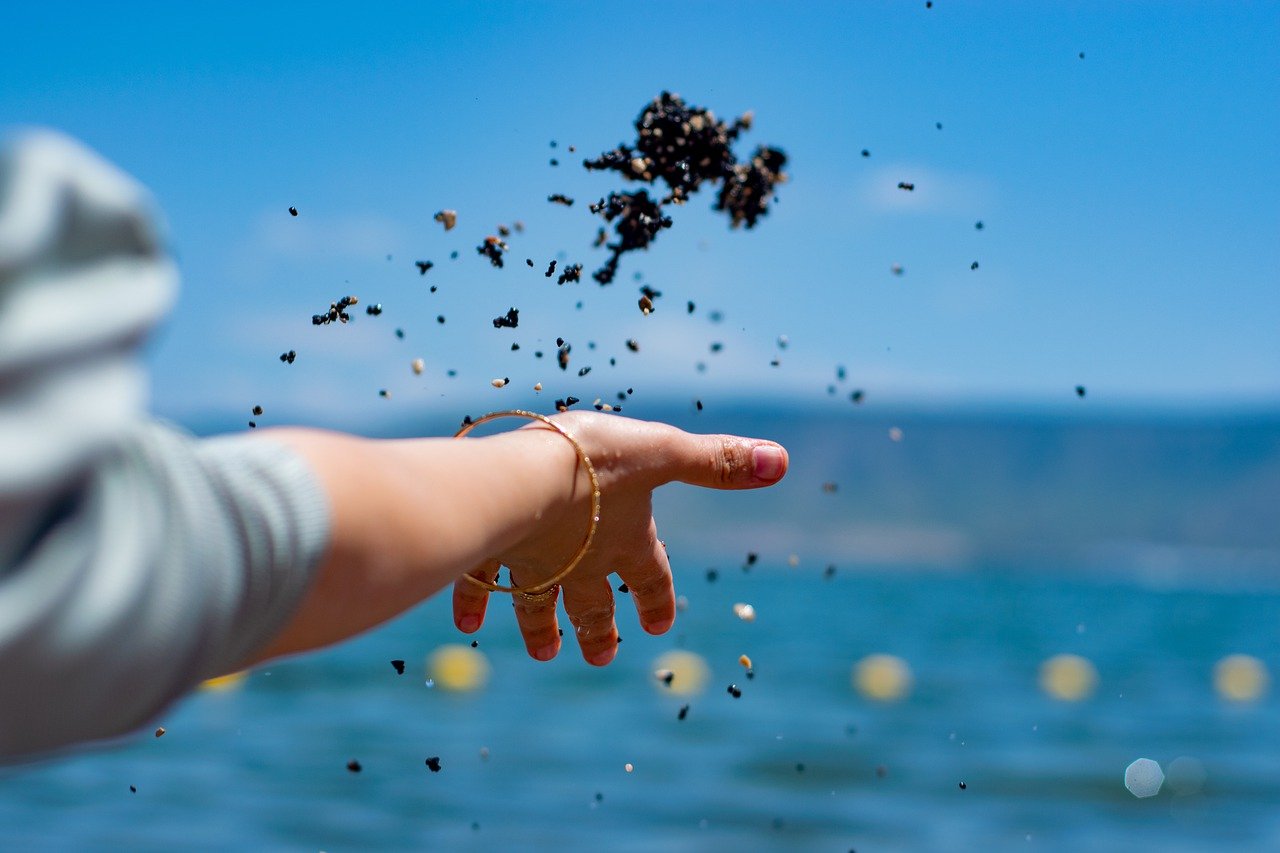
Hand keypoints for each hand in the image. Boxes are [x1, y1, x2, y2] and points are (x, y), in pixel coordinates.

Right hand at [451, 412, 787, 664]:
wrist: (527, 478)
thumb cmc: (599, 461)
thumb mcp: (663, 452)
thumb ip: (717, 461)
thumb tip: (783, 460)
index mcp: (626, 540)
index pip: (650, 578)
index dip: (656, 600)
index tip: (657, 629)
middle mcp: (581, 561)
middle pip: (592, 604)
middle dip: (598, 630)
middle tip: (602, 656)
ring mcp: (534, 562)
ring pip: (537, 604)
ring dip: (542, 629)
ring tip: (545, 654)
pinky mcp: (491, 552)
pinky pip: (479, 582)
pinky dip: (473, 602)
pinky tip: (467, 628)